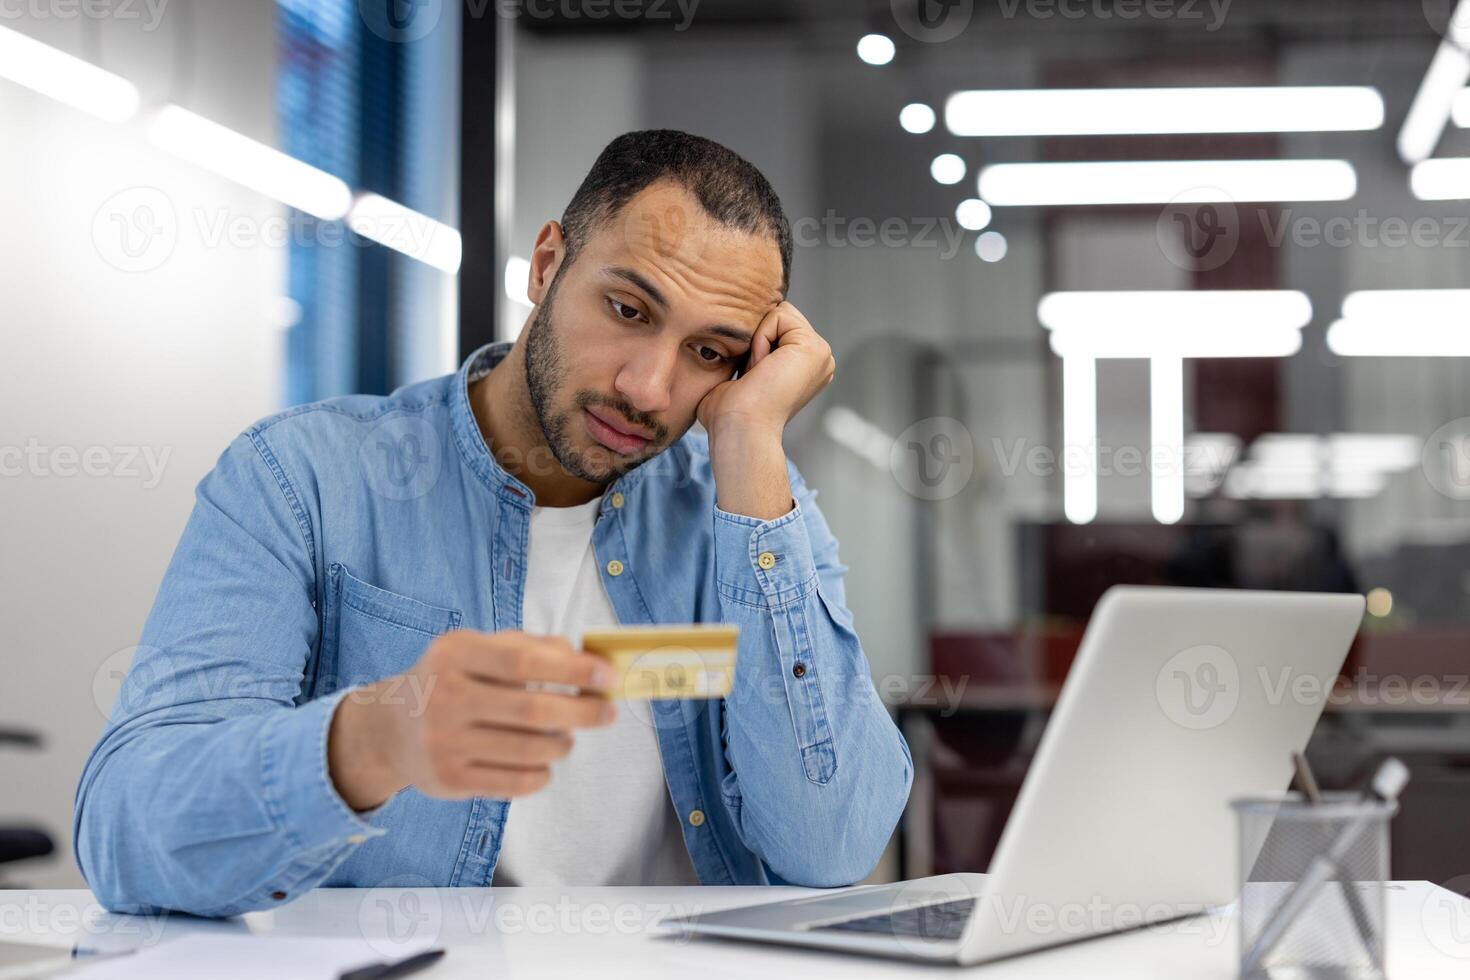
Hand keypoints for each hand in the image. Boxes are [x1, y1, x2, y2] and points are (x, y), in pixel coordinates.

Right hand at [328, 630, 618, 808]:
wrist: (388, 730)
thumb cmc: (450, 680)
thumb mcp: (477, 649)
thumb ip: (529, 646)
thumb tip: (586, 658)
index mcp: (453, 654)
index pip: (523, 661)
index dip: (572, 669)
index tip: (607, 675)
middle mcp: (444, 698)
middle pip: (533, 710)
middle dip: (582, 711)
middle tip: (607, 712)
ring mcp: (444, 743)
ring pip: (530, 749)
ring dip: (563, 743)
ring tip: (567, 736)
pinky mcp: (448, 781)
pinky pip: (515, 783)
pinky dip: (543, 773)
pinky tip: (544, 761)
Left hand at [695, 301, 834, 520]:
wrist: (739, 430)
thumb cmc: (730, 415)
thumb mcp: (739, 376)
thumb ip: (745, 352)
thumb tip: (728, 336)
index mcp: (804, 367)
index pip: (774, 325)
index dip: (752, 342)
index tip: (749, 377)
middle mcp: (819, 360)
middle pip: (778, 315)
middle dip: (757, 338)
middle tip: (753, 375)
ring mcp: (821, 354)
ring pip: (778, 313)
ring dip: (758, 340)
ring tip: (757, 372)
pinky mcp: (814, 347)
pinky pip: (778, 316)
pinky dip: (761, 339)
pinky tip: (761, 368)